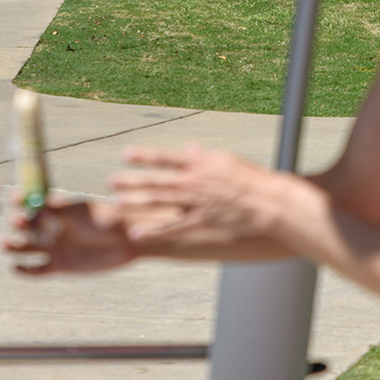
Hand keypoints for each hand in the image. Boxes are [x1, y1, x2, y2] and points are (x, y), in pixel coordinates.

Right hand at [4, 196, 136, 274]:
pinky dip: (25, 271)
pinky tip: (16, 267)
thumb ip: (57, 211)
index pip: (30, 203)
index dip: (20, 200)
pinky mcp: (59, 266)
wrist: (125, 240)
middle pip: (26, 226)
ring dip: (14, 246)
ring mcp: (53, 246)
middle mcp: (50, 227)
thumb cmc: (103, 219)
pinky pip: (37, 271)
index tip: (12, 198)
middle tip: (15, 221)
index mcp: (54, 208)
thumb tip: (34, 206)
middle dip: (18, 223)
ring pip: (26, 248)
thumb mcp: (78, 213)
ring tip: (4, 244)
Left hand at [110, 143, 287, 247]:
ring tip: (117, 202)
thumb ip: (203, 156)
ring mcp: (197, 203)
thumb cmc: (250, 178)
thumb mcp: (226, 160)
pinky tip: (136, 232)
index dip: (144, 156)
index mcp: (199, 163)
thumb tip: (189, 146)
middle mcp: (194, 181)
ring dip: (136, 202)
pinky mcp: (201, 222)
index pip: (165, 157)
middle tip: (110, 181)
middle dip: (132, 181)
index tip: (124, 155)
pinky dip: (153, 230)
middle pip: (157, 180)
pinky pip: (173, 227)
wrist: (269, 202)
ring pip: (160, 202)